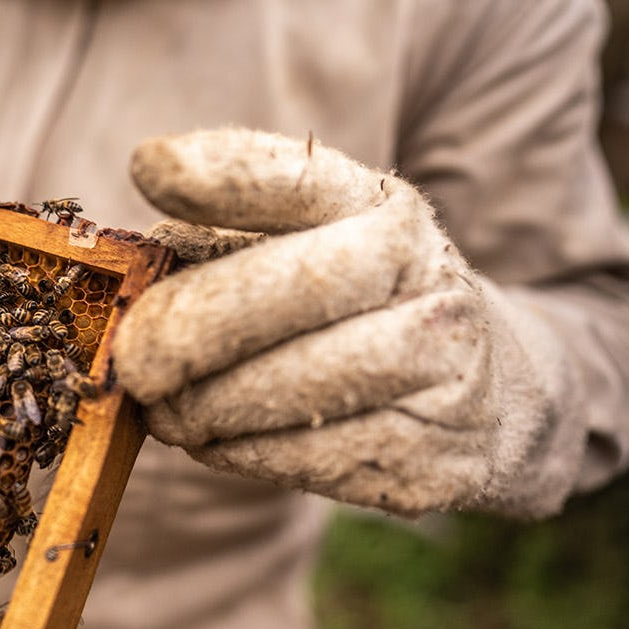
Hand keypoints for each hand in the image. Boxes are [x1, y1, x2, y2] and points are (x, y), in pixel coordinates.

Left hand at [112, 129, 580, 515]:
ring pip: (304, 386)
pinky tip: (212, 441)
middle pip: (302, 287)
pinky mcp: (436, 458)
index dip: (224, 172)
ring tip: (161, 409)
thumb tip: (136, 259)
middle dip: (196, 326)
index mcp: (383, 208)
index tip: (149, 168)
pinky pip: (314, 461)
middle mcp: (428, 274)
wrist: (497, 399)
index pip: (302, 177)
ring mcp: (445, 368)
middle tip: (130, 359)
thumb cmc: (363, 310)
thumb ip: (228, 240)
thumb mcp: (316, 252)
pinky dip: (243, 452)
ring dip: (208, 404)